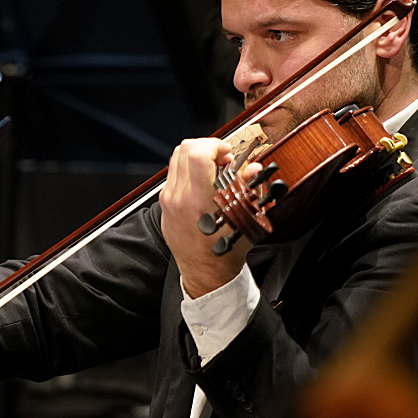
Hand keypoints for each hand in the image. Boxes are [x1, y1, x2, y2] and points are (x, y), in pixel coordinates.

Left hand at [160, 137, 259, 297]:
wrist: (207, 273)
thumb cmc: (225, 250)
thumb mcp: (244, 219)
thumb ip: (248, 188)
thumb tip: (253, 168)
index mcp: (198, 200)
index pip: (197, 153)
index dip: (215, 145)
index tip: (226, 152)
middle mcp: (178, 198)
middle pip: (184, 150)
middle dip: (206, 147)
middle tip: (222, 158)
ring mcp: (168, 201)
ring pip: (176, 160)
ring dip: (196, 157)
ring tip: (214, 169)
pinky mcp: (164, 205)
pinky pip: (173, 176)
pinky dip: (188, 171)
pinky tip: (203, 183)